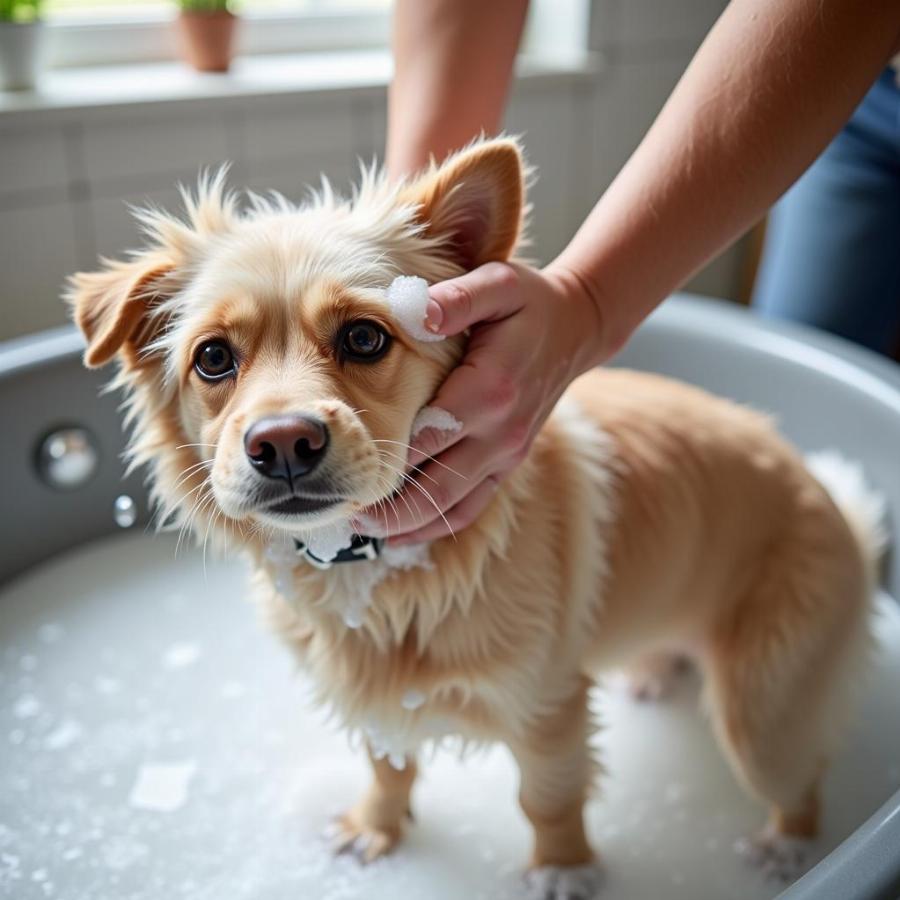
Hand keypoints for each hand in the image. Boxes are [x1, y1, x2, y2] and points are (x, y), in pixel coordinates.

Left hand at [355, 260, 606, 543]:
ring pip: (452, 506)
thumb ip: (456, 298)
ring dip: (406, 524)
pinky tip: (400, 536)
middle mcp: (500, 432)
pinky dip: (436, 527)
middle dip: (387, 506)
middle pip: (436, 485)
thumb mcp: (498, 283)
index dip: (384, 457)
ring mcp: (506, 454)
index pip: (426, 437)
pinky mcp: (507, 464)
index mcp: (490, 389)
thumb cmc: (528, 304)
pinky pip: (472, 507)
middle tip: (339, 512)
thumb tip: (414, 310)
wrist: (575, 330)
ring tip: (360, 529)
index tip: (342, 466)